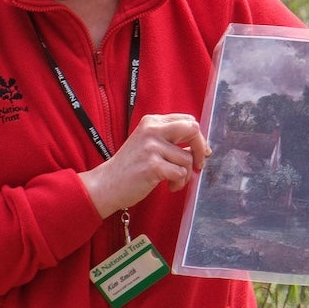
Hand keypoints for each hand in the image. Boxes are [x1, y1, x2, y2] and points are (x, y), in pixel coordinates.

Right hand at [80, 113, 209, 216]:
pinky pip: (181, 173)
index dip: (198, 137)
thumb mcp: (148, 144)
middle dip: (201, 148)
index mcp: (152, 122)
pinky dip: (179, 183)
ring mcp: (152, 147)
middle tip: (199, 164)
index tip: (200, 151)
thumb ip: (170, 140)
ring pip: (187, 158)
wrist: (107, 184)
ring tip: (173, 181)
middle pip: (192, 129)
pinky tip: (170, 187)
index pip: (187, 120)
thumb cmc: (130, 167)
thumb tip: (201, 147)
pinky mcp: (153, 165)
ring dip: (185, 174)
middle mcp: (152, 130)